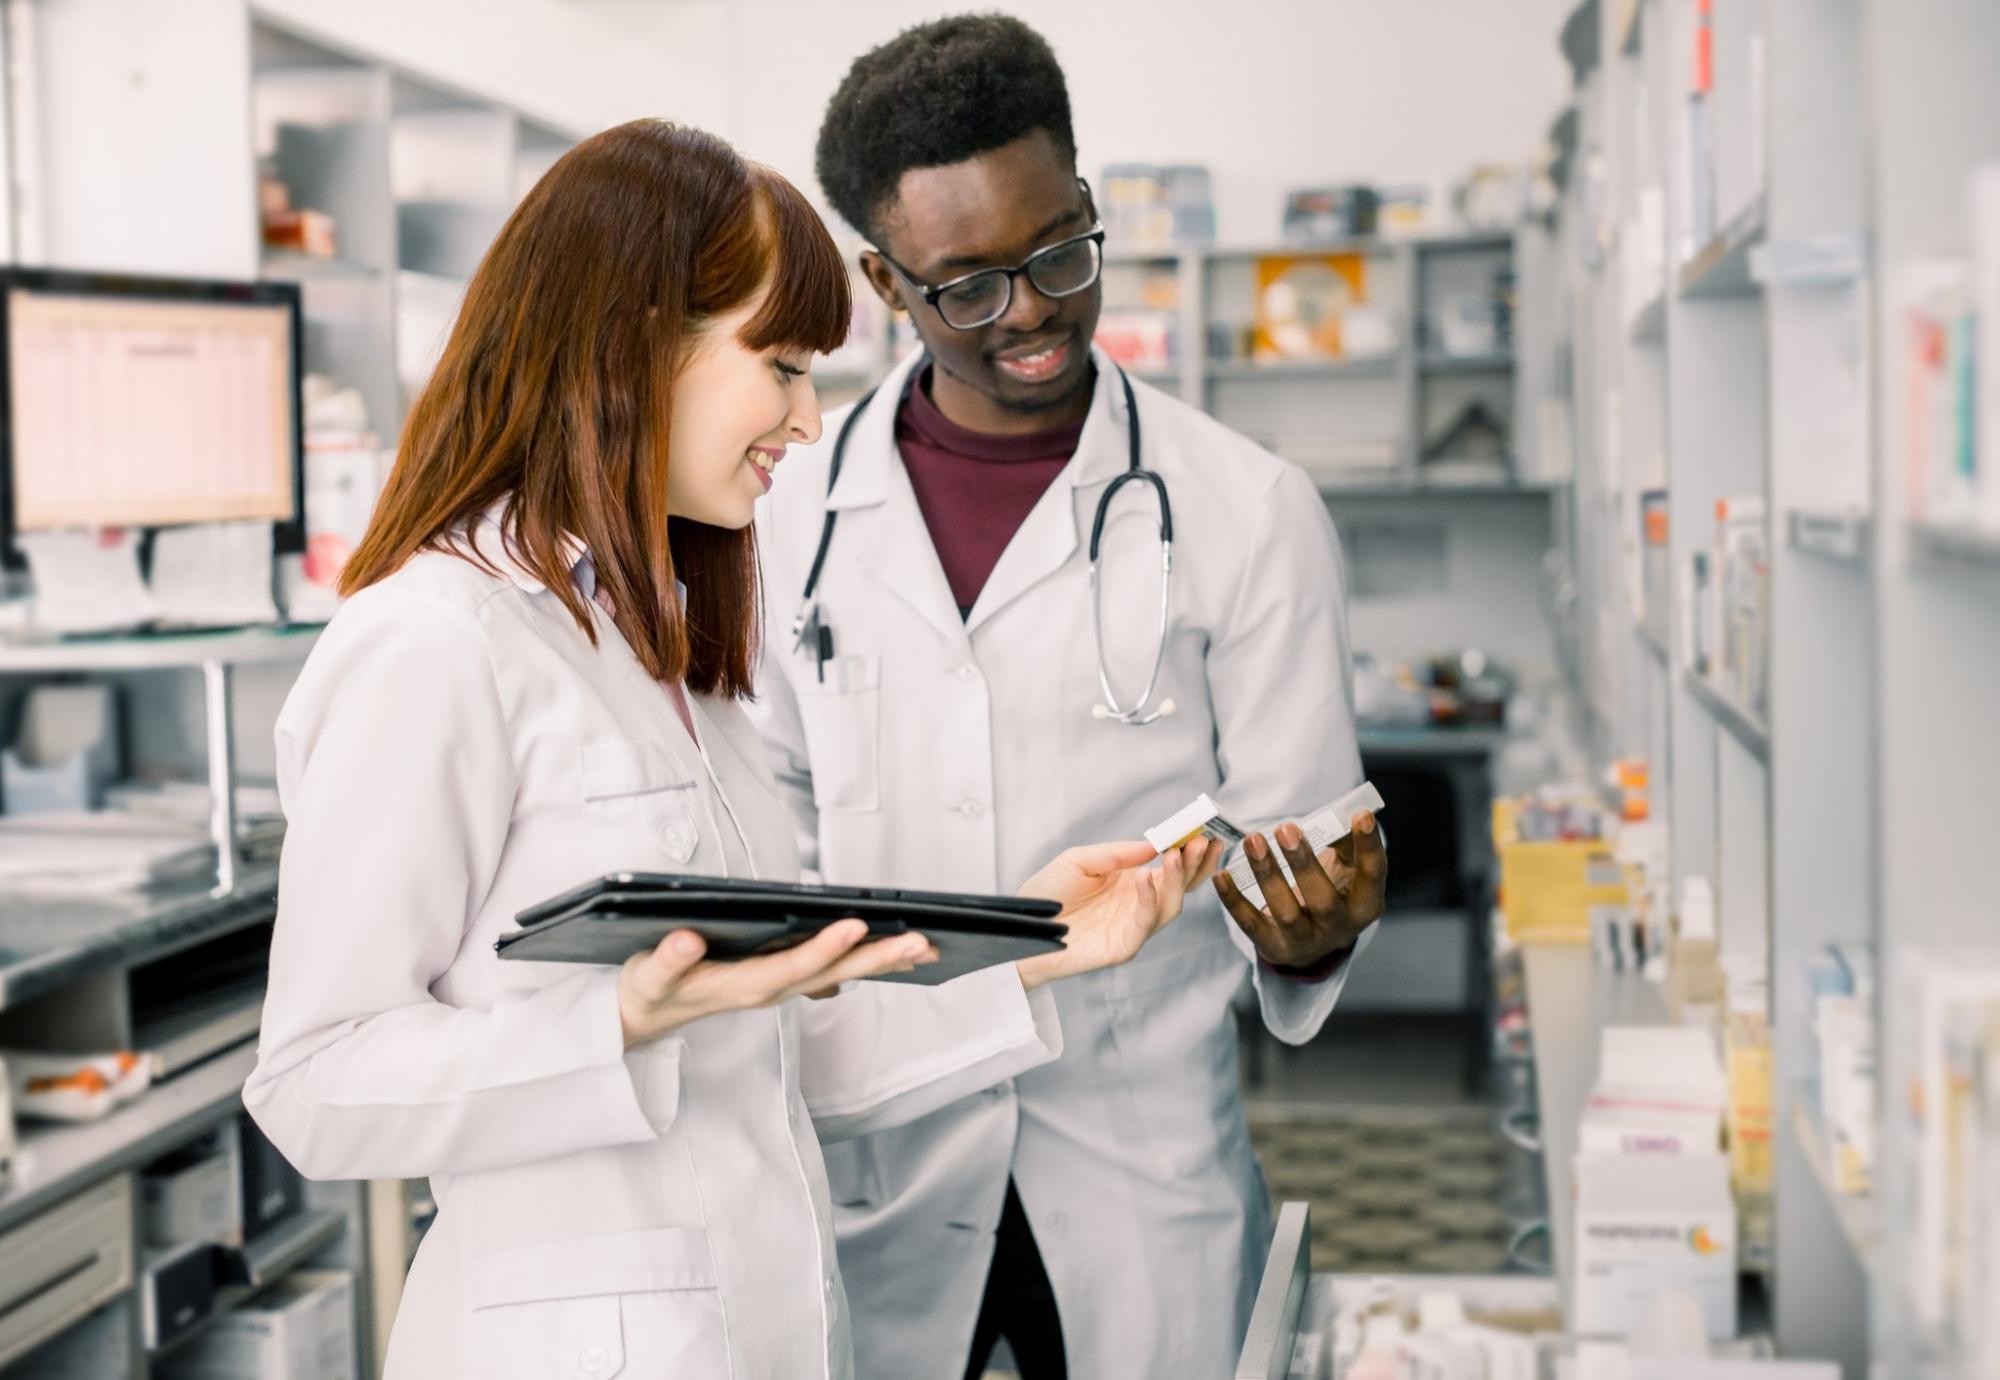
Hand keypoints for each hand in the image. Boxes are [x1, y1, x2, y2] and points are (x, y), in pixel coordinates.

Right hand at [618, 921, 937, 1047]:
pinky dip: (867, 960)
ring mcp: (781, 988)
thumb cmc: (651, 987)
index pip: (791, 967)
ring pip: (840, 973)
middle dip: (877, 957)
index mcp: (743, 987)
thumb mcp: (650, 975)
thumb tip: (686, 940)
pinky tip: (896, 954)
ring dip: (883, 961)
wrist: (648, 1014)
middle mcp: (771, 990)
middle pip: (831, 973)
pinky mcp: (783, 980)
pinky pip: (834, 971)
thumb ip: (667, 961)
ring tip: (927, 947)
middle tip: (923, 942)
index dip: (824, 948)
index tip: (856, 925)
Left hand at [1013, 836, 1219, 990]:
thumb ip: (1116, 853)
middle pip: (1181, 886)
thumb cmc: (1047, 893)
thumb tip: (1153, 844)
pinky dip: (1149, 901)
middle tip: (1203, 840)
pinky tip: (1144, 879)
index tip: (1205, 828)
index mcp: (1134, 881)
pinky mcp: (1123, 946)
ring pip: (1171, 906)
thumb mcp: (1080, 860)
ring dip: (1178, 880)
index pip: (1173, 865)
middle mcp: (1139, 903)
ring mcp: (1134, 926)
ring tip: (1176, 854)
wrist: (1021, 927)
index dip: (1190, 850)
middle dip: (1196, 864)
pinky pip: (1144, 925)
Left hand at [1215, 811, 1386, 968]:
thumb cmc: (1331, 892)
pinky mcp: (1274, 948)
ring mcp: (1306, 943)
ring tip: (1253, 841)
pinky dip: (1234, 900)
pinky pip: (1251, 924)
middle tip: (1286, 828)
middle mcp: (1339, 929)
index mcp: (1365, 905)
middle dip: (1303, 863)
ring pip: (1286, 912)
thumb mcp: (1346, 871)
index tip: (1361, 816)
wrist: (1311, 943)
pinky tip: (1221, 875)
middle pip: (1324, 900)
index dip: (1369, 846)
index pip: (1372, 875)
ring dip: (1267, 874)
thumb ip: (1346, 843)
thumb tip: (1343, 811)